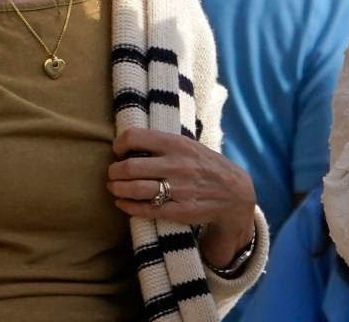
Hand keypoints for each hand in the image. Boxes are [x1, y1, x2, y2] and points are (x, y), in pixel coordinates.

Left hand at [108, 128, 258, 266]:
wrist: (235, 192)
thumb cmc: (207, 165)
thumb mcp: (190, 145)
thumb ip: (164, 143)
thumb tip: (131, 141)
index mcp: (177, 143)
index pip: (135, 137)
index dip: (119, 145)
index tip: (118, 151)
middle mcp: (177, 165)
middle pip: (130, 167)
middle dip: (114, 172)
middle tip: (112, 174)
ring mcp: (179, 189)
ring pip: (135, 190)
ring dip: (117, 189)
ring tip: (114, 188)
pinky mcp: (180, 211)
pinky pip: (147, 210)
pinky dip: (129, 207)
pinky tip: (122, 204)